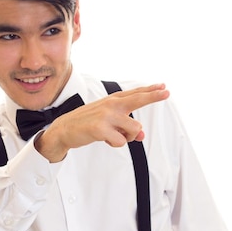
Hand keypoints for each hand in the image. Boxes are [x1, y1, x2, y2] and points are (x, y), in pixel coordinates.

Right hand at [34, 83, 169, 161]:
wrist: (64, 129)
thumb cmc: (88, 123)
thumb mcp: (108, 122)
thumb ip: (126, 126)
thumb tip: (142, 136)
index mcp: (112, 100)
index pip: (135, 94)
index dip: (151, 90)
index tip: (164, 86)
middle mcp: (111, 104)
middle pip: (138, 99)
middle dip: (154, 96)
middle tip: (167, 91)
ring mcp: (106, 115)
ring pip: (135, 129)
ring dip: (127, 137)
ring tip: (113, 135)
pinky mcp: (101, 128)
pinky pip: (121, 141)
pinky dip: (115, 144)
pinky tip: (104, 139)